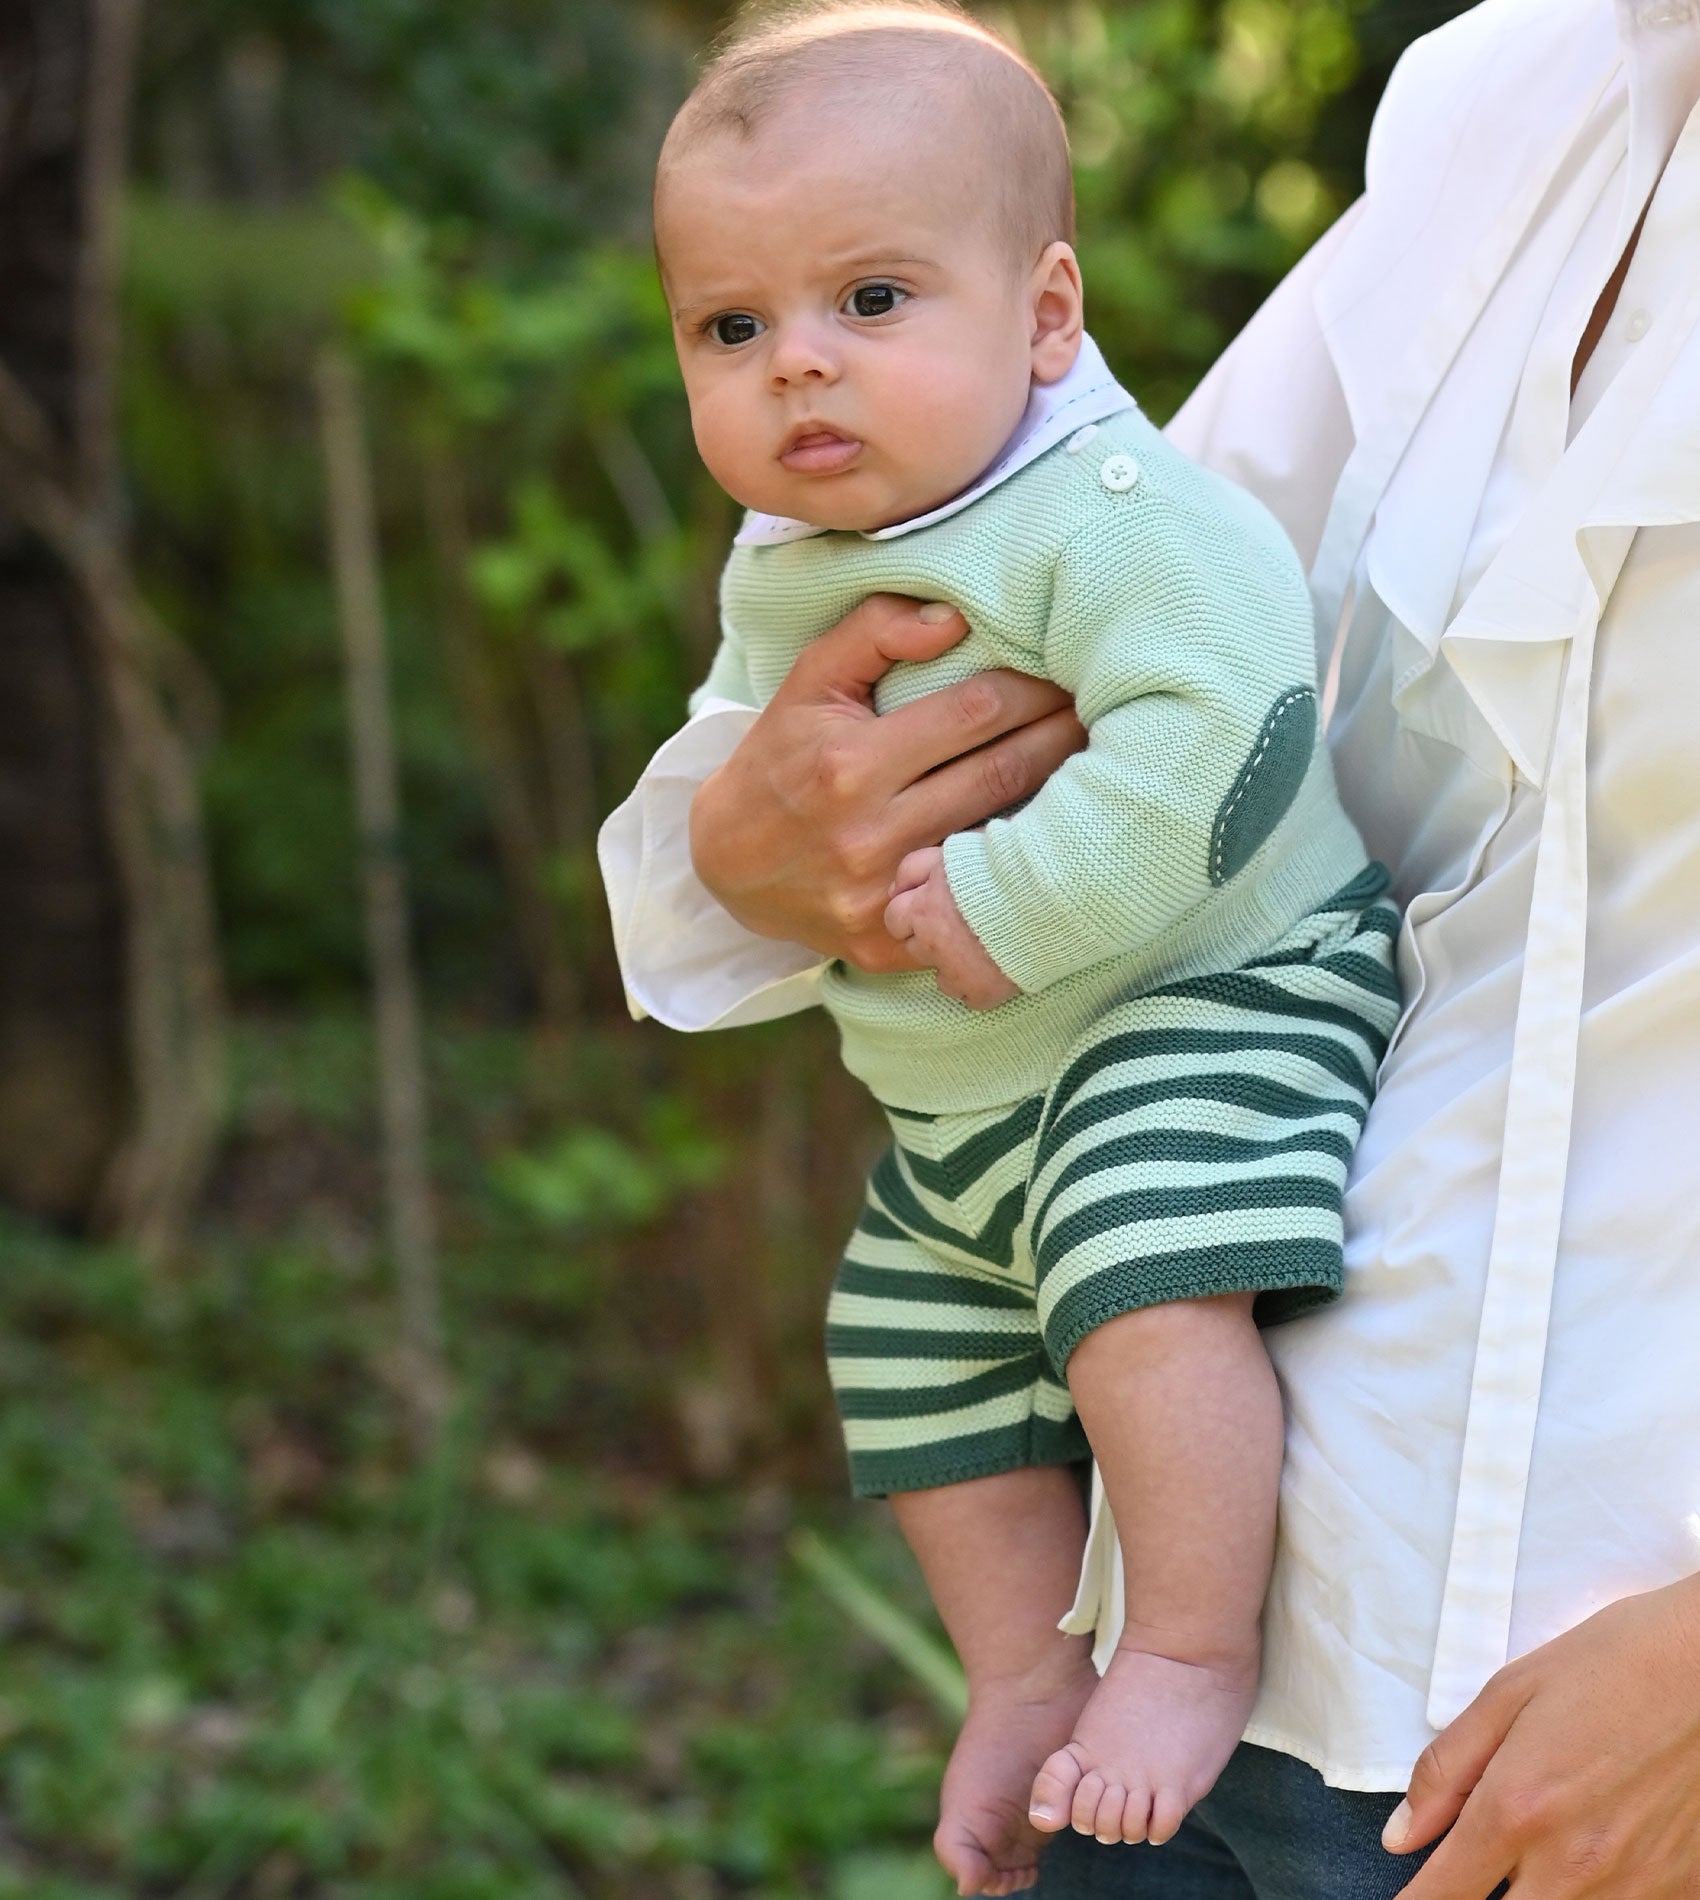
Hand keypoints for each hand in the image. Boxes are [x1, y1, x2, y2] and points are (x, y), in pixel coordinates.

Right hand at [689, 594, 1084, 973]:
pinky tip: (1057, 843)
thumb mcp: (808, 680)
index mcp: (849, 765)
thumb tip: (954, 619)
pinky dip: (1017, 873)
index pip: (974, 713)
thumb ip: (874, 632)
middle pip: (1001, 774)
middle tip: (1106, 710)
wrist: (726, 865)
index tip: (1069, 670)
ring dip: (1059, 801)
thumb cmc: (780, 757)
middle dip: (1061, 736)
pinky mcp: (890, 948)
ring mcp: (881, 899)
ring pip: (1000, 841)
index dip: (1032, 688)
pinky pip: (973, 905)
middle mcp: (868, 835)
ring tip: (1102, 766)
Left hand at [884, 847, 1019, 1008]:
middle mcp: (932, 943)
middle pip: (915, 948)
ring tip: (984, 946)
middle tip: (963, 926)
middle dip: (931, 938)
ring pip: (940, 978)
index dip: (913, 913)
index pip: (895, 919)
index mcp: (922, 908)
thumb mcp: (951, 850)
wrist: (1048, 891)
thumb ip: (915, 868)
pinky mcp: (982, 991)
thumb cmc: (1003, 864)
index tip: (934, 908)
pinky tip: (998, 967)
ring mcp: (956, 971)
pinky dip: (981, 986)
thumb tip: (894, 890)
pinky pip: (969, 998)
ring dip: (954, 965)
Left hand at [1383, 1573, 1699, 1895]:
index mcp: (1519, 1808)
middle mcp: (1573, 1863)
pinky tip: (1595, 1852)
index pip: (1444, 1894)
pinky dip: (1595, 1893)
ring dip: (1536, 1897)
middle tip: (1472, 1872)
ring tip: (1539, 1849)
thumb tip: (1401, 1835)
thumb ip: (1446, 1771)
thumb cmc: (1612, 1664)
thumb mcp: (1509, 1695)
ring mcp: (1633, 1887)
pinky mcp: (1678, 1891)